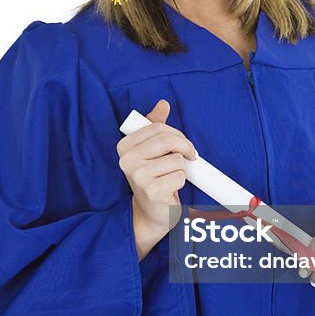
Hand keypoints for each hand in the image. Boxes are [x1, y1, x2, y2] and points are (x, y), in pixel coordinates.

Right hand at [116, 99, 196, 260]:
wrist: (152, 211)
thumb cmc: (153, 177)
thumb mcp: (152, 149)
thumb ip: (155, 125)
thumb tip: (163, 104)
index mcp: (125, 146)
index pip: (158, 128)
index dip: (176, 134)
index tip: (181, 144)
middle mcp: (127, 160)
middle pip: (167, 140)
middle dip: (184, 146)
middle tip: (189, 155)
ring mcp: (137, 176)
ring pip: (176, 159)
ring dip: (182, 167)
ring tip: (172, 176)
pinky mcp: (151, 191)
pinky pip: (179, 176)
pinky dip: (181, 181)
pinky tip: (171, 188)